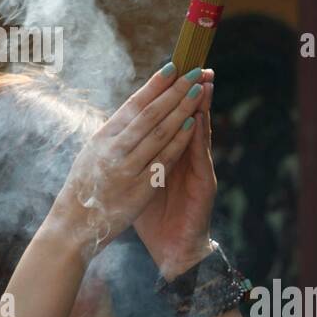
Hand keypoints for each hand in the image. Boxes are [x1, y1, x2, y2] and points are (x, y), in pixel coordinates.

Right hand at [48, 65, 207, 257]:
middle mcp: (113, 149)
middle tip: (194, 72)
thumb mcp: (93, 154)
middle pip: (150, 114)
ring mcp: (126, 169)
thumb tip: (135, 109)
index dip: (154, 85)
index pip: (133, 105)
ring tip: (198, 91)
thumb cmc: (85, 187)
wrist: (73, 226)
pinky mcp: (139, 189)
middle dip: (174, 91)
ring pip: (159, 132)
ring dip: (181, 110)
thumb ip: (114, 134)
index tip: (173, 67)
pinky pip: (164, 159)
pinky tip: (193, 125)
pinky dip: (179, 140)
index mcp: (102, 138)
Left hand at [134, 64, 216, 277]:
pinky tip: (199, 118)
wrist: (172, 251)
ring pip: (198, 131)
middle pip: (187, 117)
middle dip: (187, 91)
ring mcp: (196, 169)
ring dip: (200, 106)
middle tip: (192, 65)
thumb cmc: (153, 217)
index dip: (168, 96)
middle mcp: (184, 157)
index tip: (168, 69)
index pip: (168, 119)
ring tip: (202, 81)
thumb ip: (132, 159)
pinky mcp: (204, 184)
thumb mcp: (137, 182)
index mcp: (166, 155)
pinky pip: (200, 156)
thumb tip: (112, 138)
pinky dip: (199, 135)